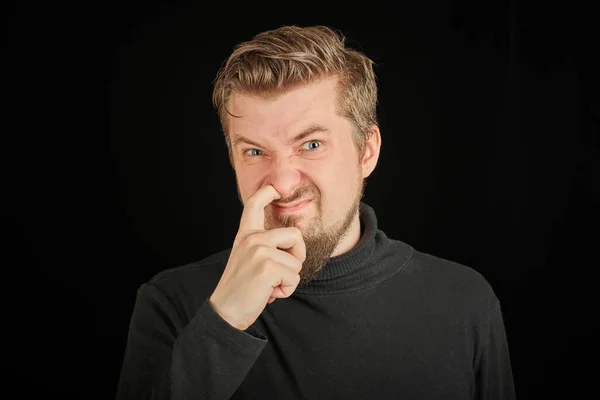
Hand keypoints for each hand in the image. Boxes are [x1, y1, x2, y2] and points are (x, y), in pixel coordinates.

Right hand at [209, 185, 305, 330]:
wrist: (226, 312)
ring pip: (296, 262)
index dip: (267, 193)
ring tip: (269, 286)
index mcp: (245, 235)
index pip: (254, 204)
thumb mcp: (248, 260)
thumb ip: (264, 247)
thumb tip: (293, 243)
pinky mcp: (267, 266)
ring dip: (289, 280)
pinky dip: (287, 290)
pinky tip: (269, 294)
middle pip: (295, 235)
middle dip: (297, 256)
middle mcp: (251, 238)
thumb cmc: (241, 289)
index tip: (276, 189)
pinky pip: (294, 277)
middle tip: (282, 274)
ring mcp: (259, 251)